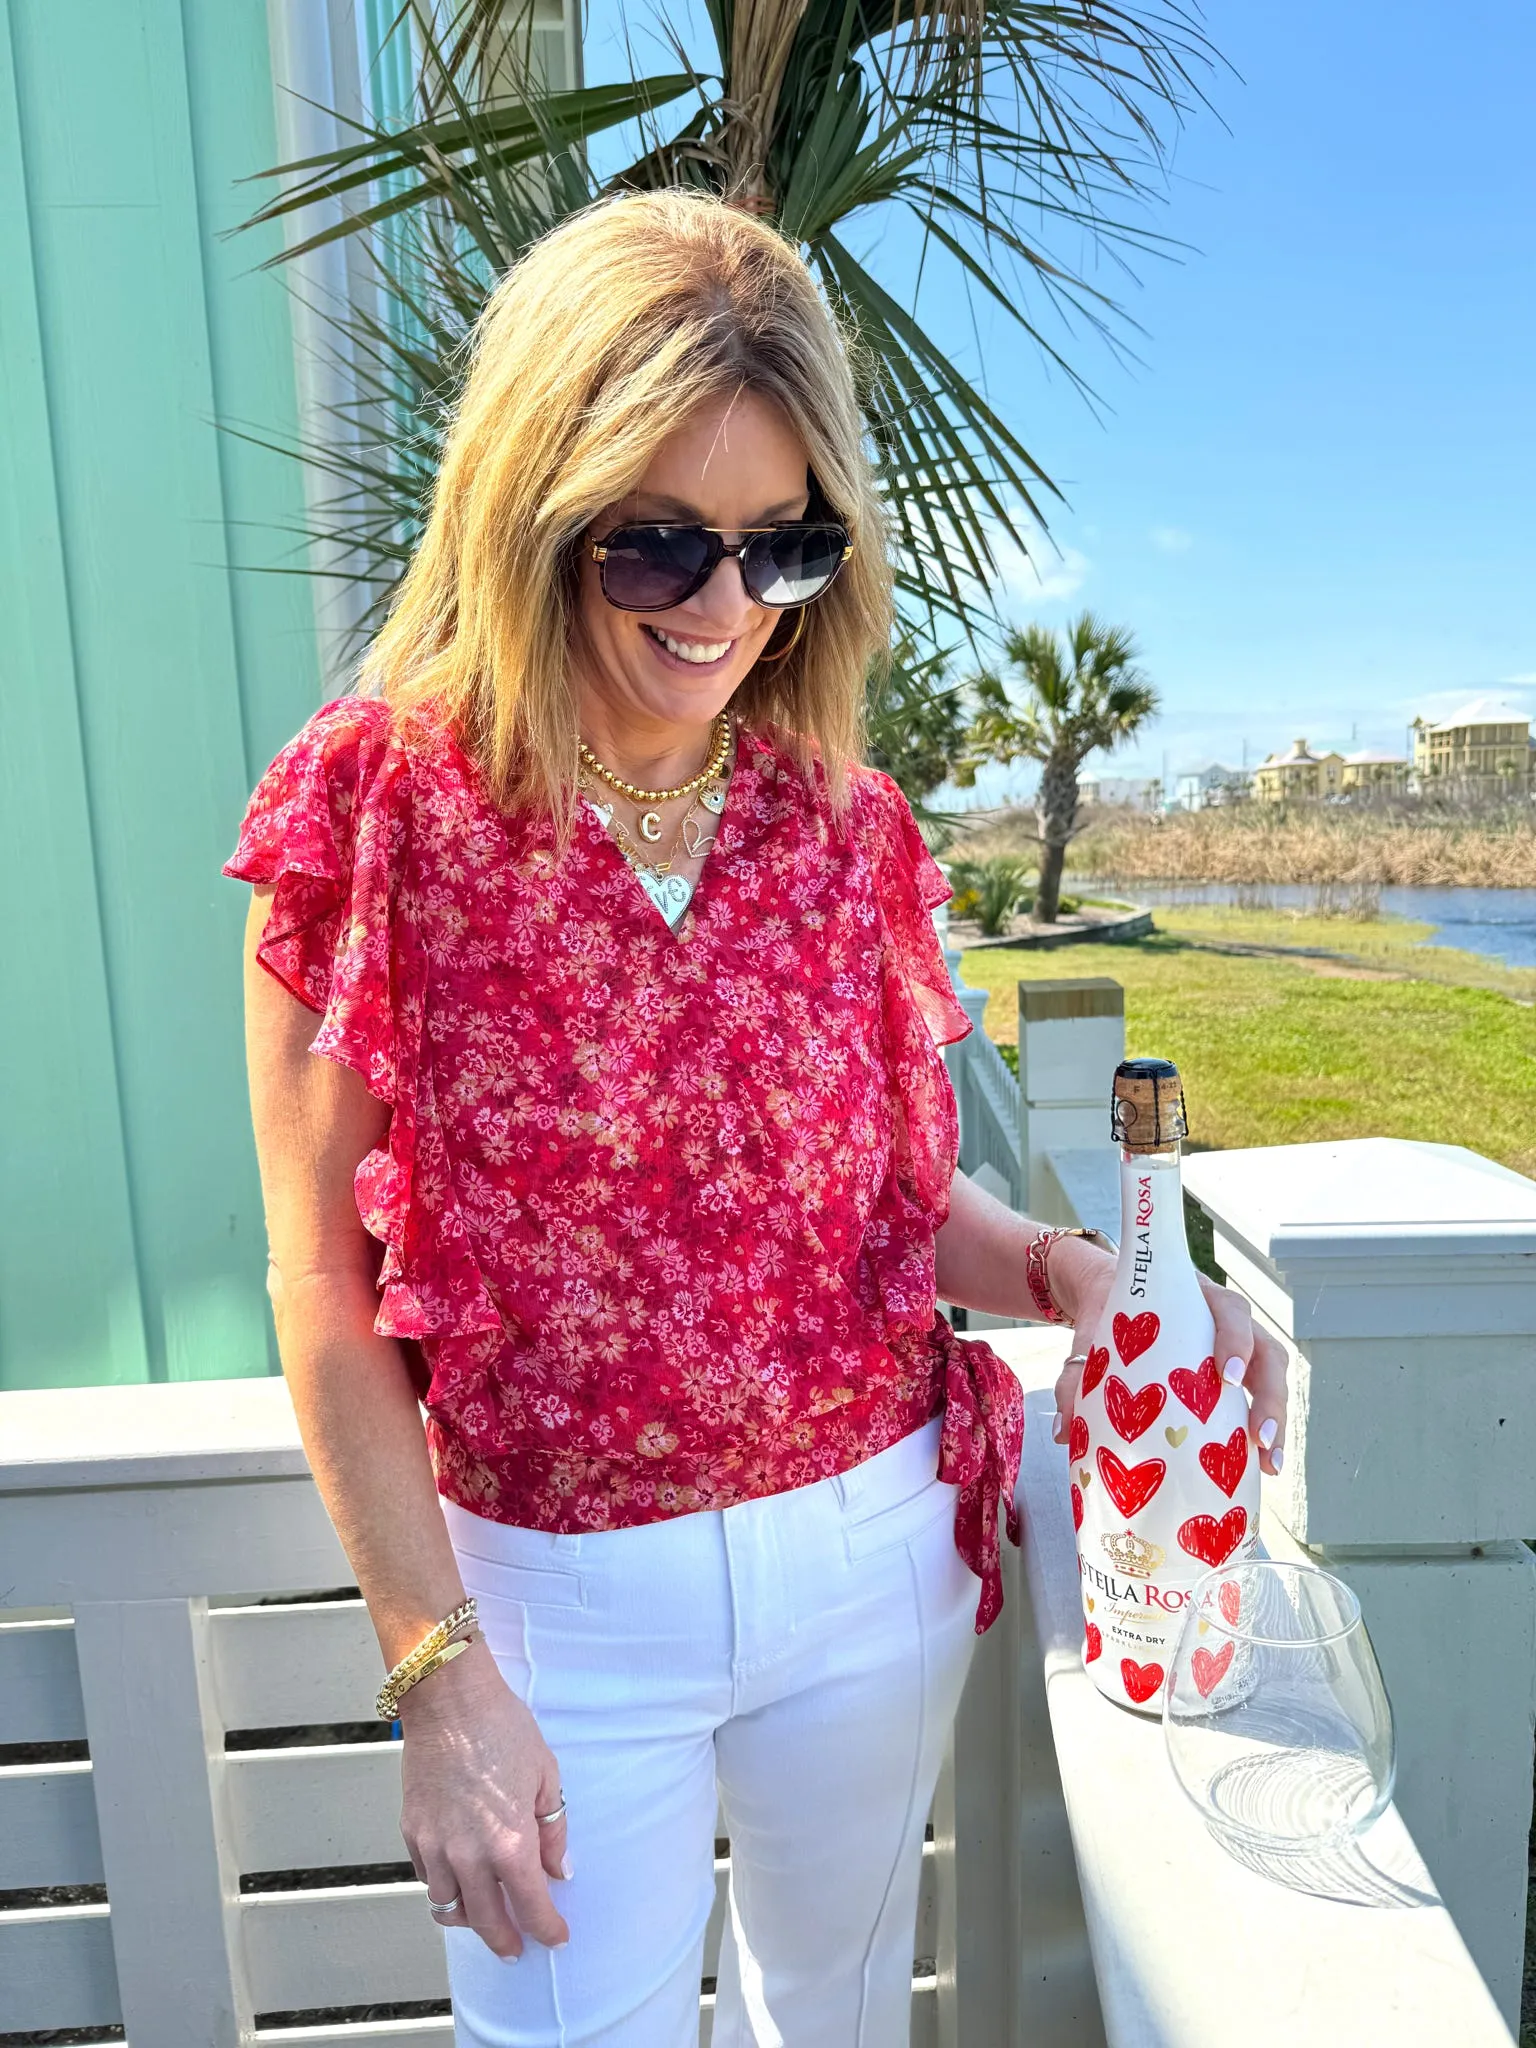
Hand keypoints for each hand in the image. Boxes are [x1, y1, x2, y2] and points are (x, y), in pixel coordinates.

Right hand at [397, 1637, 570, 1958]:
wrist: (449, 1699)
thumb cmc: (500, 1727)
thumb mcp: (545, 1775)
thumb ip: (553, 1830)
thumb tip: (558, 1869)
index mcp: (510, 1843)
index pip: (531, 1907)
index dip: (546, 1929)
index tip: (555, 1937)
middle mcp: (469, 1855)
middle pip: (486, 1921)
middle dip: (505, 1940)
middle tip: (516, 1947)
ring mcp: (435, 1846)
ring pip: (448, 1907)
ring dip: (469, 1920)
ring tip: (484, 1919)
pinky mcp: (412, 1831)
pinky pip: (426, 1877)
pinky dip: (442, 1889)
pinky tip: (457, 1881)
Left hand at [1049, 1249, 1288, 1478]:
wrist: (1109, 1298)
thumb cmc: (1107, 1316)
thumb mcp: (1091, 1340)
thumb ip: (1074, 1380)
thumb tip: (1065, 1434)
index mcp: (1194, 1297)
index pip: (1229, 1311)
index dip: (1235, 1342)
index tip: (1229, 1377)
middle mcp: (1224, 1318)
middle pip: (1265, 1348)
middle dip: (1268, 1394)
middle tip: (1259, 1437)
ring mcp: (1236, 1344)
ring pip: (1272, 1374)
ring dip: (1275, 1417)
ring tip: (1268, 1462)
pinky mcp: (1237, 1371)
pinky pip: (1262, 1394)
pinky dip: (1265, 1427)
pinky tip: (1262, 1465)